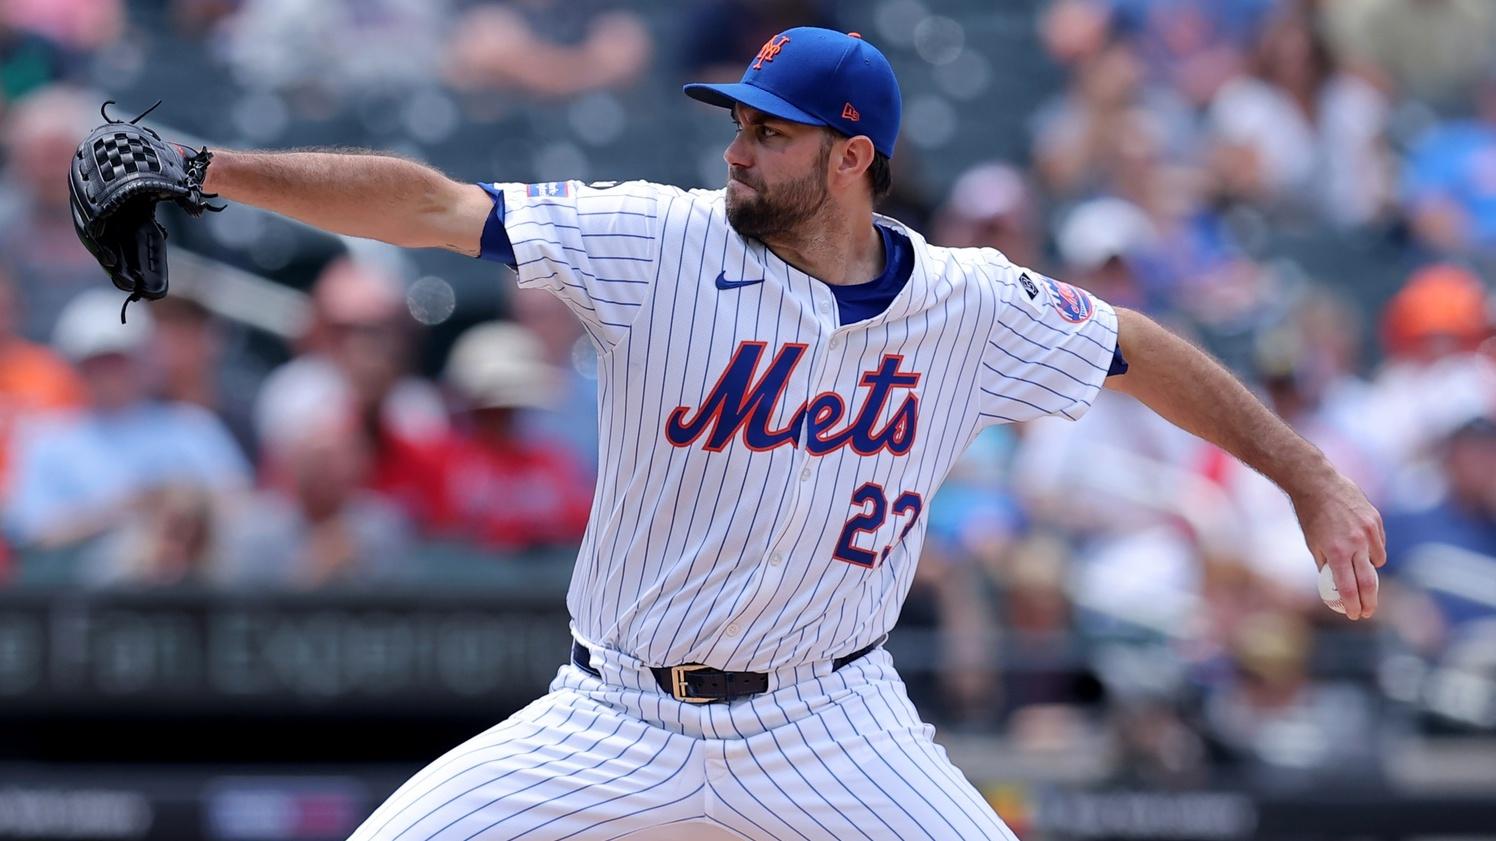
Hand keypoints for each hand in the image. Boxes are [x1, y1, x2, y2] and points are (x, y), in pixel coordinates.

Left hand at [1291, 471, 1384, 619]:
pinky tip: (1361, 544)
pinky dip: (1373, 549)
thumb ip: (1326, 565)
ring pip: (1377, 562)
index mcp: (1336, 552)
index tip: (1353, 615)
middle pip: (1369, 582)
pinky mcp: (1376, 521)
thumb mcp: (1313, 544)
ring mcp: (1369, 532)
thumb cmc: (1310, 515)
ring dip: (1369, 570)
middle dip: (1369, 602)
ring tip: (1357, 566)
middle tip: (1367, 612)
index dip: (1352, 605)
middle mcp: (1356, 544)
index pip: (1348, 588)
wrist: (1318, 483)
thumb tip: (1335, 585)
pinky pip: (1379, 543)